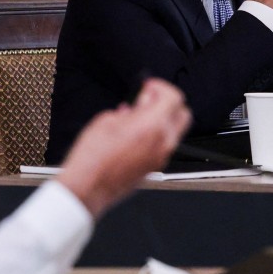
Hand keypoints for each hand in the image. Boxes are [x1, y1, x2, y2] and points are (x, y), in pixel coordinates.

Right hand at [55, 79, 190, 217]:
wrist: (89, 186)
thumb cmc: (94, 158)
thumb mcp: (106, 120)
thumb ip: (129, 110)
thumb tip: (136, 107)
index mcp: (153, 126)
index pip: (174, 97)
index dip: (161, 87)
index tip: (148, 87)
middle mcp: (163, 142)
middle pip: (183, 114)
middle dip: (168, 102)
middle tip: (148, 99)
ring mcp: (161, 157)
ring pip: (175, 131)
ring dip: (162, 119)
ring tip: (137, 117)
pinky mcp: (155, 167)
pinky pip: (164, 145)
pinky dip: (156, 135)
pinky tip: (135, 133)